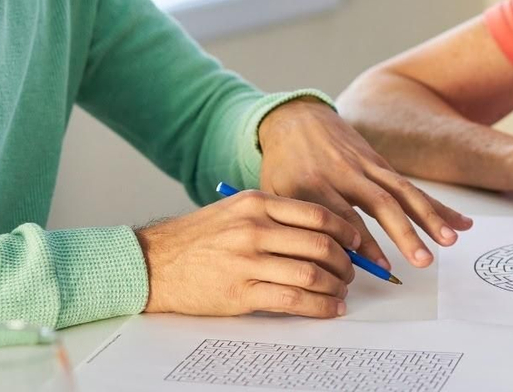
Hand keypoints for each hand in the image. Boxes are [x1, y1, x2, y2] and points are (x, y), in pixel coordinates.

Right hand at [136, 189, 359, 317]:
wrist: (155, 263)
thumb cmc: (197, 238)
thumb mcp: (235, 210)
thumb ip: (274, 216)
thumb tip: (322, 233)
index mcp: (256, 203)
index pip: (317, 214)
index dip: (346, 231)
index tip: (358, 243)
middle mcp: (254, 228)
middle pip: (320, 244)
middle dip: (346, 262)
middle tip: (352, 272)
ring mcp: (247, 261)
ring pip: (311, 274)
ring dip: (335, 287)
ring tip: (341, 292)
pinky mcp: (241, 292)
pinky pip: (293, 300)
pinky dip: (319, 307)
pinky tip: (329, 309)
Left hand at [257, 97, 472, 269]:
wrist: (294, 119)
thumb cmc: (281, 167)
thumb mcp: (276, 194)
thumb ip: (297, 225)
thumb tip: (321, 266)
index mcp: (313, 184)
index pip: (341, 215)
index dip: (362, 242)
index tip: (380, 266)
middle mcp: (344, 173)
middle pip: (379, 204)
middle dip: (404, 233)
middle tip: (422, 261)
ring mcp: (366, 166)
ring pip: (402, 192)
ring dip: (428, 217)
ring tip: (449, 241)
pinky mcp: (381, 164)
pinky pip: (411, 187)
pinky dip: (436, 205)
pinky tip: (460, 222)